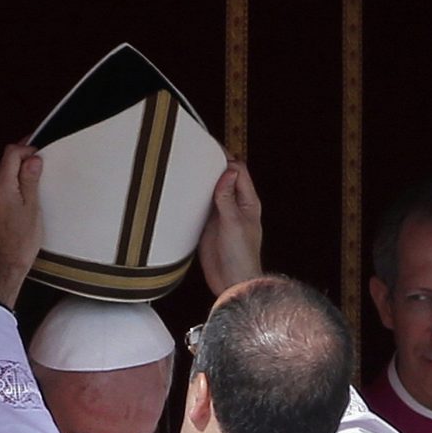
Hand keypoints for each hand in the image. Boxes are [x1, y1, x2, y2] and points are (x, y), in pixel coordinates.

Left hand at [0, 143, 43, 308]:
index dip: (26, 149)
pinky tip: (27, 192)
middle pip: (5, 162)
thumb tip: (32, 160)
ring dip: (19, 170)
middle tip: (42, 163)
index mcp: (1, 186)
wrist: (4, 265)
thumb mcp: (32, 208)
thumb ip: (30, 181)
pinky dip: (14, 182)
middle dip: (23, 158)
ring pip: (3, 173)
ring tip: (37, 178)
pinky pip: (1, 186)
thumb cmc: (21, 241)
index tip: (41, 153)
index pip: (10, 153)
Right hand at [198, 159, 261, 295]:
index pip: (239, 172)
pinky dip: (194, 201)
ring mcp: (221, 217)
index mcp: (248, 203)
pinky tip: (182, 194)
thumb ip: (227, 198)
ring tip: (186, 171)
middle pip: (224, 180)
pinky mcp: (208, 228)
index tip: (210, 149)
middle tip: (194, 156)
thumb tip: (227, 171)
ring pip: (211, 193)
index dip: (226, 159)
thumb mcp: (233, 223)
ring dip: (201, 184)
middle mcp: (236, 207)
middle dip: (212, 168)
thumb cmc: (241, 256)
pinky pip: (201, 209)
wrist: (232, 283)